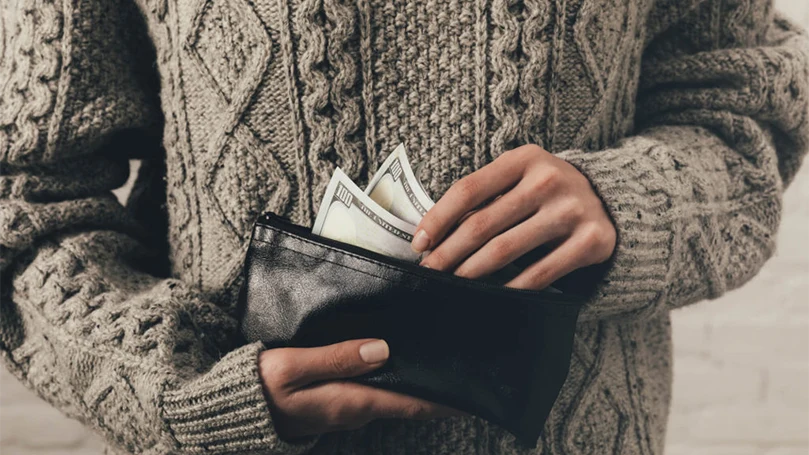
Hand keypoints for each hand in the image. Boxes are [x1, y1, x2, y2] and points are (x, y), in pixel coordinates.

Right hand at [259, 339, 460, 439]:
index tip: (472, 393)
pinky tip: (399, 367)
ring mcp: (345, 410)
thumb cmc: (260, 388)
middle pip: (407, 402)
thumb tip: (382, 349)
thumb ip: (337, 358)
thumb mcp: (293, 367)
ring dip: (417, 387)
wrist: (232, 411)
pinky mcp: (335, 404)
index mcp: (351, 401)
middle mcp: (355, 410)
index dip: (443, 400)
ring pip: (392, 398)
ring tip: (440, 366)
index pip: (410, 403)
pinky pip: (375, 394)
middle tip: (465, 372)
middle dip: (437, 392)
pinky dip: (395, 384)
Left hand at [413, 144, 615, 289]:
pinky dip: (510, 288)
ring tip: (452, 284)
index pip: (468, 189)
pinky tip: (491, 295)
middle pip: (482, 223)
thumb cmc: (548, 193)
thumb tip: (434, 236)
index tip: (418, 244)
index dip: (438, 219)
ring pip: (505, 250)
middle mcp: (549, 180)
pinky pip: (539, 274)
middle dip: (448, 253)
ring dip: (470, 273)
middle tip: (429, 272)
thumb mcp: (521, 179)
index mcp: (524, 159)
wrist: (614, 201)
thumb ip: (486, 197)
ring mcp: (572, 210)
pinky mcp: (591, 241)